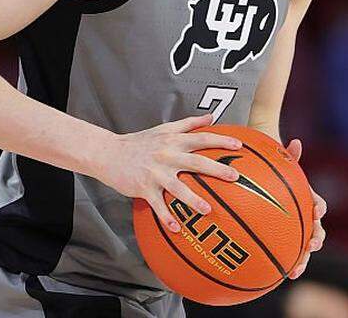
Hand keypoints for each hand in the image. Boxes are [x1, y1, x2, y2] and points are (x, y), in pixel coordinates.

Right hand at [93, 114, 241, 233]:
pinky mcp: (144, 188)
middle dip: (216, 169)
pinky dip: (166, 217)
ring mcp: (155, 173)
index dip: (221, 141)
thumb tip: (212, 117)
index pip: (201, 138)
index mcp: (174, 141)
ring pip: (177, 187)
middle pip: (196, 162)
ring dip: (193, 199)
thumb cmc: (140, 141)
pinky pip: (157, 205)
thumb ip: (189, 123)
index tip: (239, 146)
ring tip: (208, 210)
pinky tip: (177, 229)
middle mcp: (167, 156)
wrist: (109, 153)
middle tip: (235, 176)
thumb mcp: (164, 128)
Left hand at [285, 138, 325, 278]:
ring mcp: (294, 229)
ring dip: (302, 260)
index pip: (318, 204)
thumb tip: (296, 142)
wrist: (264, 177)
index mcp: (306, 199)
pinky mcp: (282, 239)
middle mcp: (304, 216)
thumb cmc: (273, 167)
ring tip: (294, 273)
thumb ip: (288, 155)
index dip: (319, 208)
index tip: (316, 212)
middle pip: (315, 231)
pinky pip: (284, 254)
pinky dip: (281, 265)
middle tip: (312, 246)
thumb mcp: (279, 160)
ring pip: (302, 248)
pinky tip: (272, 278)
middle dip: (315, 240)